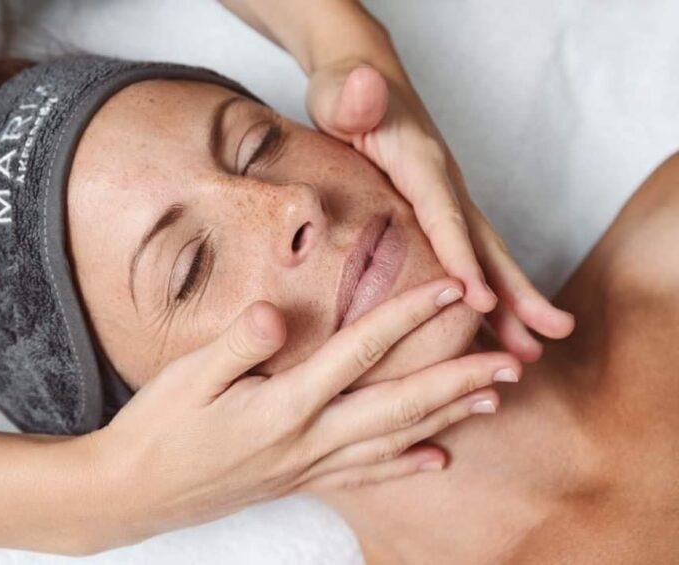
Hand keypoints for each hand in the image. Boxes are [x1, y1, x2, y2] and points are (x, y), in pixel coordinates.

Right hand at [71, 278, 520, 552]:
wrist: (133, 494)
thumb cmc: (157, 429)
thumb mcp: (186, 378)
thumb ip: (237, 344)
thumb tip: (278, 311)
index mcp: (285, 405)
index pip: (361, 352)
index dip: (409, 317)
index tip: (451, 290)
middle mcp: (309, 439)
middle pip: (399, 405)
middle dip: (458, 380)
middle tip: (511, 360)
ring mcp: (308, 465)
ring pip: (395, 441)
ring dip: (448, 419)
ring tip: (494, 400)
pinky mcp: (300, 480)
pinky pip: (367, 475)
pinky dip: (408, 465)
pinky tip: (438, 459)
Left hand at [307, 61, 574, 360]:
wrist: (358, 87)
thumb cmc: (345, 96)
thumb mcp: (341, 93)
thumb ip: (352, 96)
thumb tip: (364, 88)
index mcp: (421, 164)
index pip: (444, 216)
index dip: (462, 257)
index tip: (480, 301)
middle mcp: (445, 186)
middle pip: (486, 243)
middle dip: (518, 292)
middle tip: (550, 336)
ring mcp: (445, 202)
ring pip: (484, 258)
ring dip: (510, 306)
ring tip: (530, 354)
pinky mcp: (435, 215)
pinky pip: (465, 259)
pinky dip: (482, 296)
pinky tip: (486, 336)